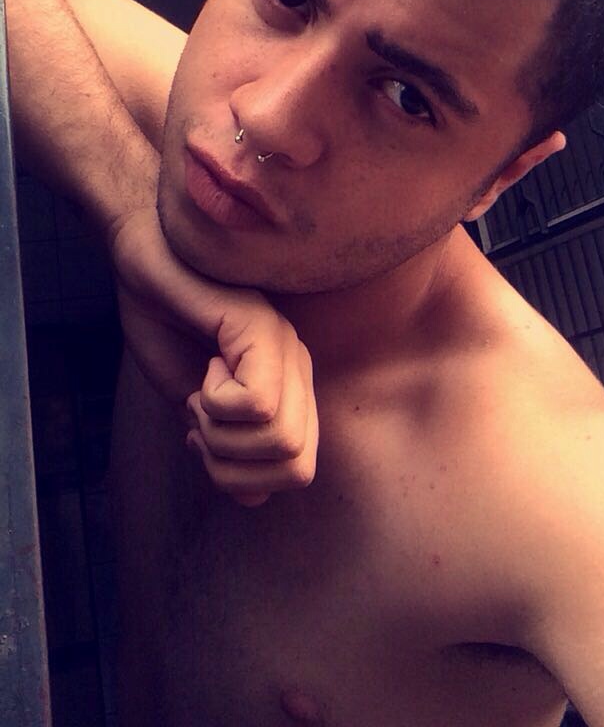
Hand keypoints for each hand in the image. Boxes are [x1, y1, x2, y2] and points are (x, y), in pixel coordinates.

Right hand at [185, 302, 317, 506]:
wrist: (141, 267)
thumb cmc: (166, 325)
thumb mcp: (193, 406)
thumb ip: (226, 448)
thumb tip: (257, 499)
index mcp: (290, 386)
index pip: (299, 471)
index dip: (243, 477)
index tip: (201, 435)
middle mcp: (299, 366)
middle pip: (296, 466)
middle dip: (231, 464)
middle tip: (198, 420)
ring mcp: (286, 345)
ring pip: (280, 440)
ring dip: (219, 430)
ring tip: (201, 388)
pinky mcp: (263, 327)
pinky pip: (257, 403)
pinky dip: (215, 401)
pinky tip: (206, 365)